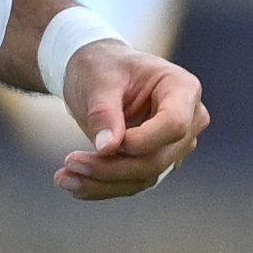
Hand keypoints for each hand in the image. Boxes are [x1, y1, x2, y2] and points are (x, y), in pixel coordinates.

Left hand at [46, 33, 211, 201]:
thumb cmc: (103, 66)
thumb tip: (107, 148)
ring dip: (102, 182)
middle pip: (158, 158)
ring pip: (145, 177)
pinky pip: (133, 183)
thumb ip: (104, 112)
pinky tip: (72, 183)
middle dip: (112, 167)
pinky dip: (101, 187)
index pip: (174, 124)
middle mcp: (188, 121)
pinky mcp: (156, 162)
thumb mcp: (99, 79)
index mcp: (183, 89)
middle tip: (70, 162)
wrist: (99, 74)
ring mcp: (175, 146)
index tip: (106, 143)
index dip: (143, 140)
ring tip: (63, 176)